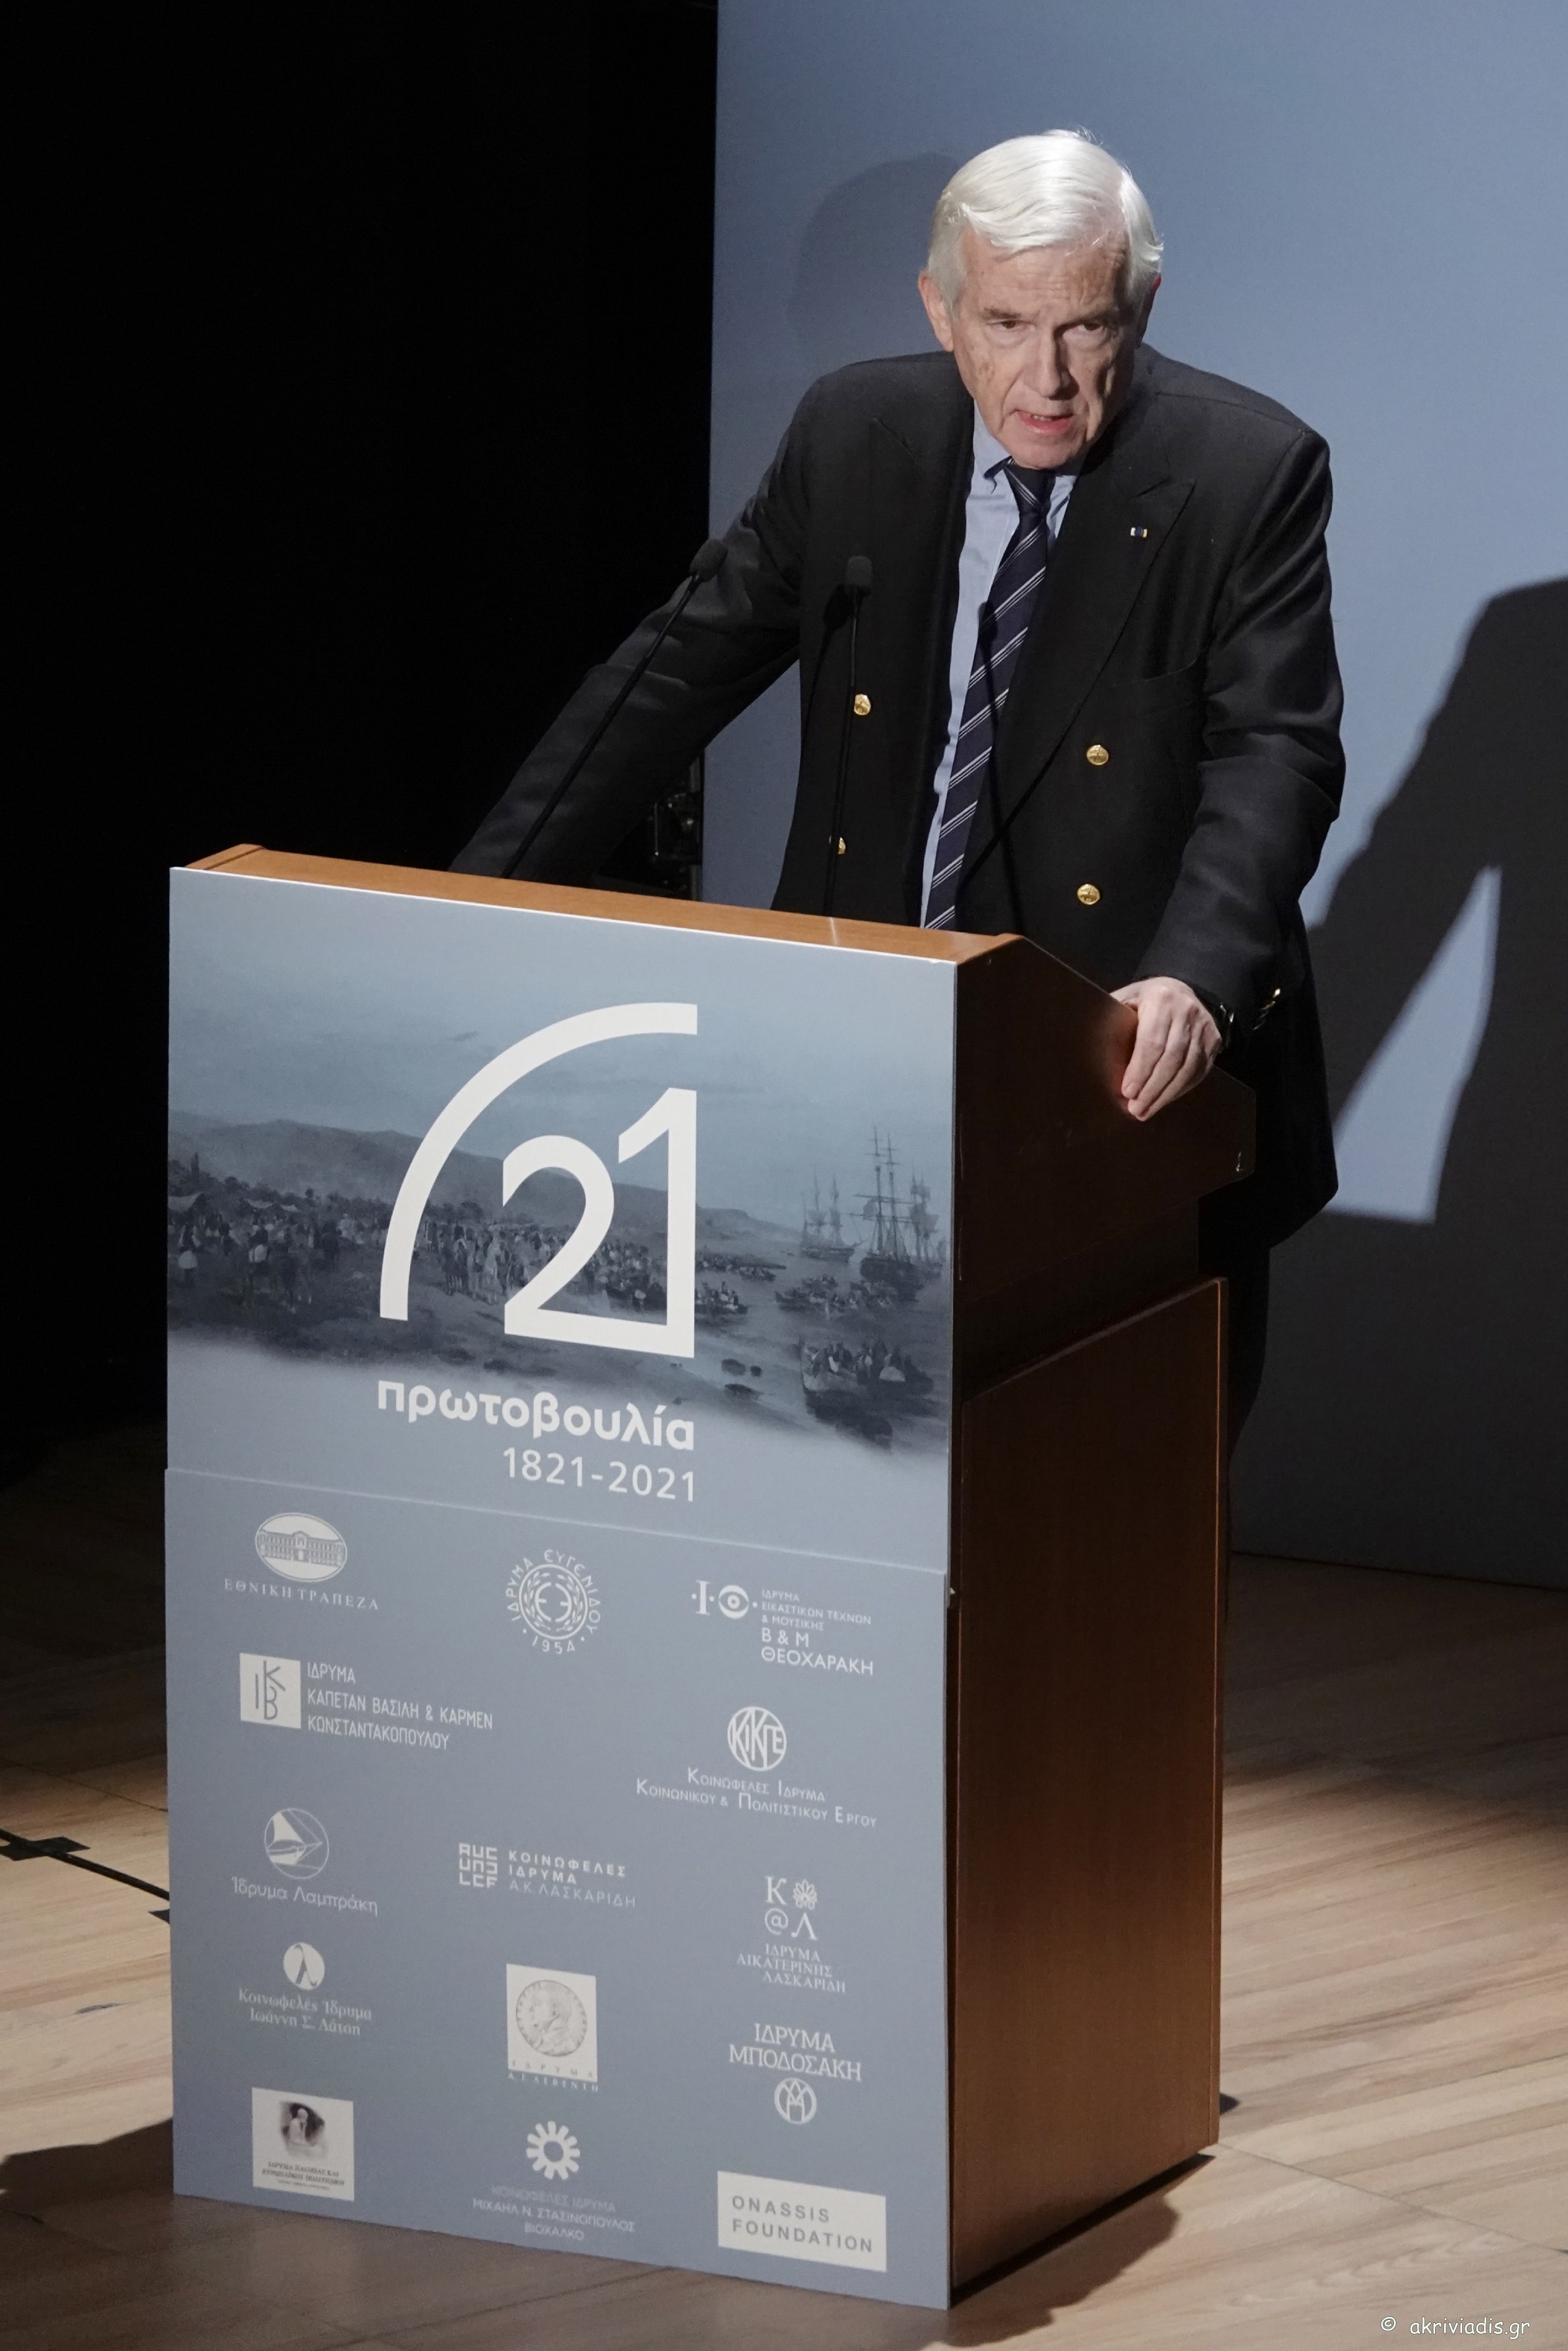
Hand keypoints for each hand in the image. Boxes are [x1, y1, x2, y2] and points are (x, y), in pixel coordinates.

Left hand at [1111, 977, 1221, 1120]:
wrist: (1180, 989)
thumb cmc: (1144, 1001)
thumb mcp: (1126, 1000)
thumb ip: (1113, 1021)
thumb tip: (1092, 1052)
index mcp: (1161, 999)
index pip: (1151, 1042)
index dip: (1140, 1070)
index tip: (1127, 1092)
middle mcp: (1187, 1011)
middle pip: (1171, 1059)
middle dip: (1152, 1089)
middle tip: (1136, 1109)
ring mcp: (1204, 1027)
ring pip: (1187, 1068)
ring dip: (1166, 1094)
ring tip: (1147, 1110)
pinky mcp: (1214, 1040)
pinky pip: (1198, 1071)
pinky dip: (1181, 1089)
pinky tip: (1165, 1099)